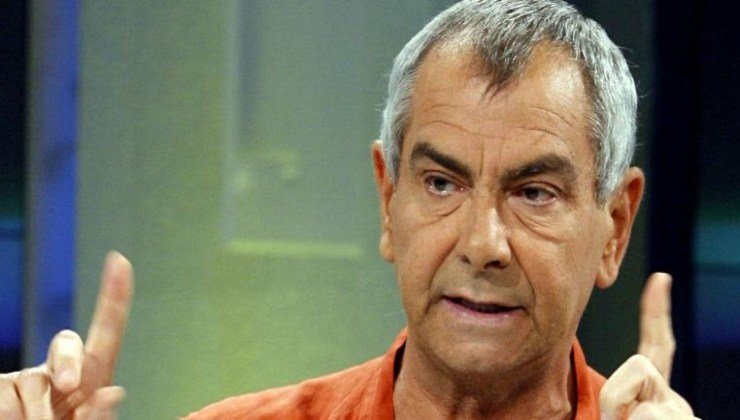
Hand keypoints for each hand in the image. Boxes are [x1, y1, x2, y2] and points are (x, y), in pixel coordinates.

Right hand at [0, 252, 133, 418]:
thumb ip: (98, 415)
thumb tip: (113, 391)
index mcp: (92, 377)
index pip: (108, 331)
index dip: (114, 295)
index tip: (120, 260)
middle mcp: (59, 371)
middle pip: (67, 343)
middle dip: (69, 361)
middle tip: (71, 387)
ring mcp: (24, 379)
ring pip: (30, 381)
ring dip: (34, 413)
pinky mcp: (0, 387)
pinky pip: (3, 392)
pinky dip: (10, 413)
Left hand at [600, 273, 695, 418]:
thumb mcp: (615, 411)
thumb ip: (617, 393)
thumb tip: (623, 377)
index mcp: (656, 393)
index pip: (657, 346)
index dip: (657, 310)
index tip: (660, 278)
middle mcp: (674, 400)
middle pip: (640, 365)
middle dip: (616, 393)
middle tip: (617, 419)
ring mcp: (680, 411)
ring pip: (636, 393)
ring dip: (619, 414)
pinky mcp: (681, 418)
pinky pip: (646, 415)